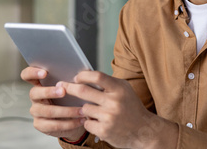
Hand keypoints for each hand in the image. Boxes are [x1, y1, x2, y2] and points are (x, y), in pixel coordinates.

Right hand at [20, 67, 86, 140]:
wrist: (74, 118)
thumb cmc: (72, 98)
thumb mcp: (71, 87)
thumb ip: (71, 79)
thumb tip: (81, 72)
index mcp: (40, 83)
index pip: (27, 75)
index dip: (32, 72)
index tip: (44, 73)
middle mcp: (35, 97)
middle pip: (34, 93)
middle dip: (49, 91)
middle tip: (63, 91)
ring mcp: (36, 111)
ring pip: (47, 111)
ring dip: (66, 111)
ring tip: (81, 110)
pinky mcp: (40, 125)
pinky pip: (53, 125)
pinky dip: (69, 123)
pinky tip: (79, 120)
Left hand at [61, 71, 177, 148]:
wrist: (144, 131)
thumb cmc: (131, 108)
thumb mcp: (124, 90)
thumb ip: (108, 83)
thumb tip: (85, 75)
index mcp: (120, 89)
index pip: (97, 76)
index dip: (83, 75)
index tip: (76, 77)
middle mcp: (114, 102)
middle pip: (84, 91)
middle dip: (70, 88)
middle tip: (61, 86)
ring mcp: (109, 117)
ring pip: (84, 109)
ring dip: (86, 110)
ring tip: (97, 112)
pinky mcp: (104, 130)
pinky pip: (87, 123)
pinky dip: (90, 123)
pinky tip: (100, 123)